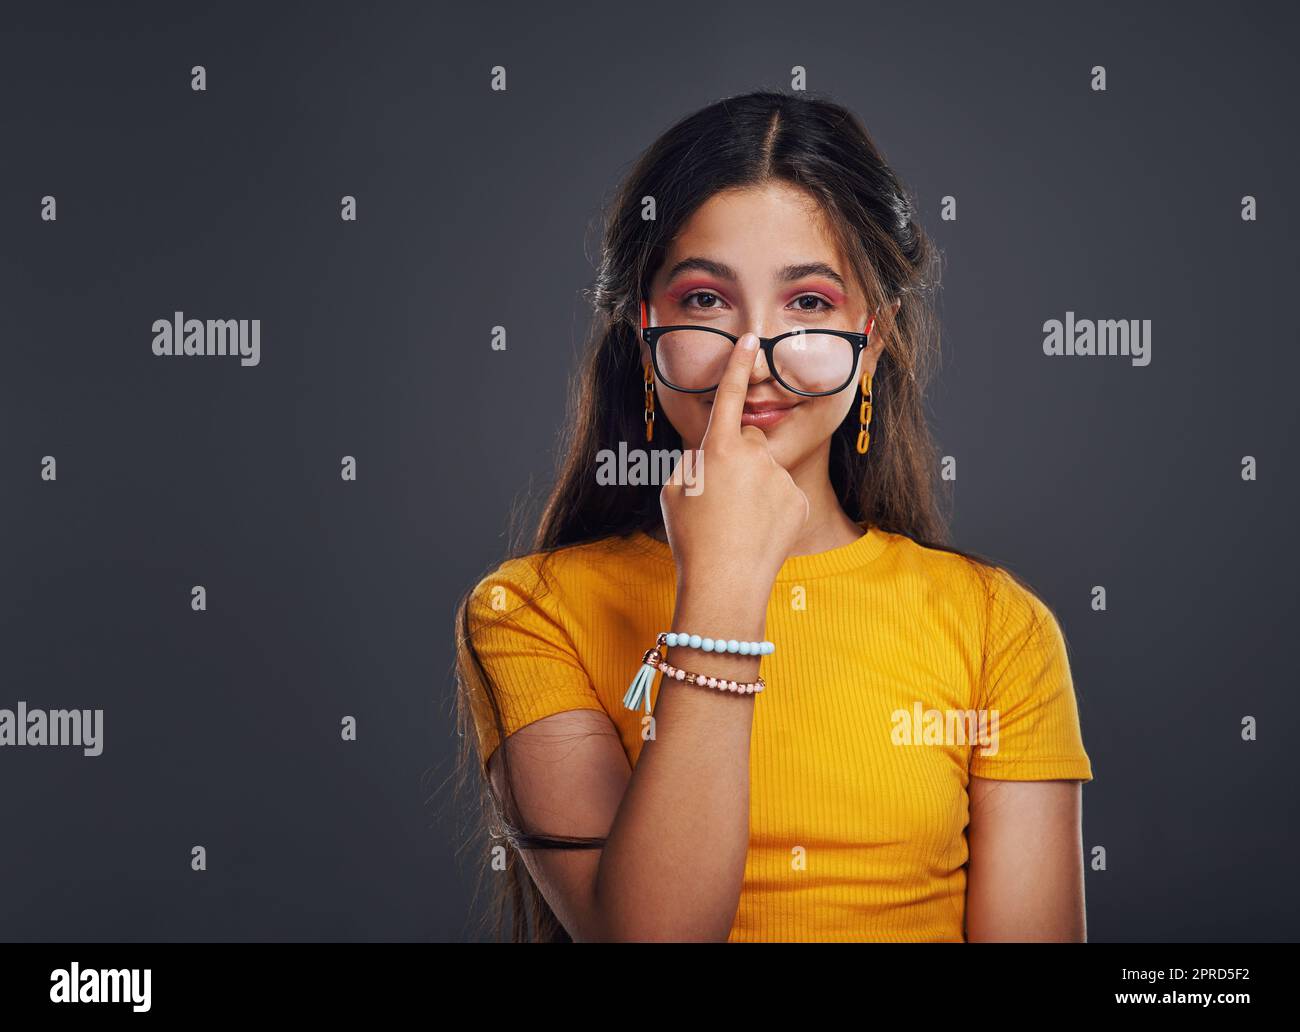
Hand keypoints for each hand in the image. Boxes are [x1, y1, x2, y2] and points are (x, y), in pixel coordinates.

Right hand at [660, 333, 809, 595]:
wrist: (726, 584)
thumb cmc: (692, 539)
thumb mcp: (674, 492)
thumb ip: (694, 461)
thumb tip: (712, 453)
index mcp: (717, 449)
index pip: (728, 395)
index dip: (737, 364)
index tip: (750, 338)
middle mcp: (753, 455)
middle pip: (746, 441)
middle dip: (735, 458)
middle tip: (720, 498)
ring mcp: (780, 477)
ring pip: (765, 470)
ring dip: (753, 486)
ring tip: (737, 521)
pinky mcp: (799, 500)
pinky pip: (782, 493)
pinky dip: (771, 508)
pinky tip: (758, 531)